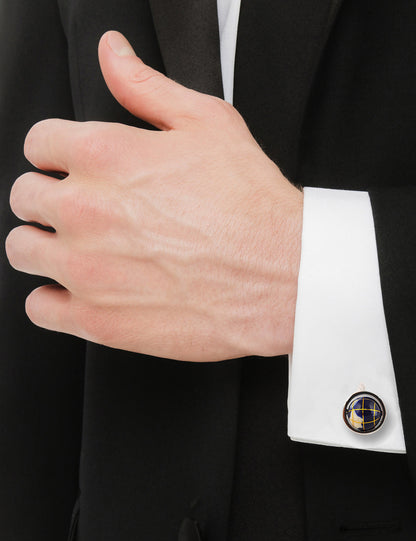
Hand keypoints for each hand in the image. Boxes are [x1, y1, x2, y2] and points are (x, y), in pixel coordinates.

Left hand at [5, 31, 302, 361]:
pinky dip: (52, 298)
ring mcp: (86, 269)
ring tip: (80, 248)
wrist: (282, 278)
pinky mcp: (97, 320)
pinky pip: (39, 307)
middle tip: (84, 209)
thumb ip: (146, 86)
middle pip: (24, 196)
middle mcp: (85, 210)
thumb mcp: (208, 123)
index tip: (69, 166)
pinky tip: (81, 290)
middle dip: (48, 197)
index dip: (55, 152)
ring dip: (43, 245)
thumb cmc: (252, 207)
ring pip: (22, 250)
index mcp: (106, 156)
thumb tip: (113, 54)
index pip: (39, 143)